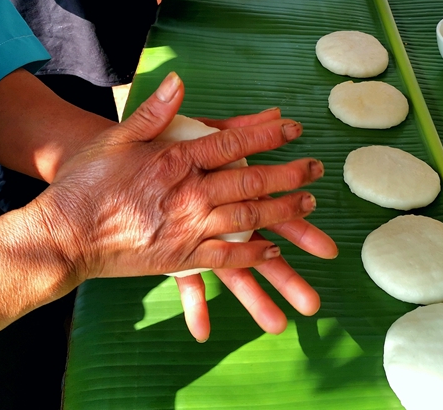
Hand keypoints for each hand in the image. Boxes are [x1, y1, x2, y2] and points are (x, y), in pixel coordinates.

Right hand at [32, 73, 333, 285]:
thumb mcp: (117, 137)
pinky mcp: (180, 259)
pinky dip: (253, 252)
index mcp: (176, 159)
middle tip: (316, 168)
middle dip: (289, 174)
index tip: (293, 128)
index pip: (233, 142)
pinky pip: (226, 257)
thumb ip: (155, 111)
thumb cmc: (86, 182)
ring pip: (248, 217)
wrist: (63, 234)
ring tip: (308, 203)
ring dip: (282, 210)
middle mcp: (189, 194)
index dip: (267, 134)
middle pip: (251, 180)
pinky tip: (273, 248)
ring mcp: (187, 228)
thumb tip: (181, 81)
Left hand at [176, 108, 337, 340]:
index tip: (326, 251)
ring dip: (253, 299)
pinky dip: (194, 306)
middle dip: (286, 277)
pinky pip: (188, 281)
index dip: (298, 230)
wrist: (116, 163)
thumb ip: (237, 126)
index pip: (270, 211)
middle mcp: (223, 218)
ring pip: (232, 271)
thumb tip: (275, 111)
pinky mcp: (175, 252)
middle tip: (313, 304)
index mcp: (232, 192)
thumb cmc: (161, 147)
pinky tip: (200, 331)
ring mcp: (203, 237)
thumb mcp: (198, 133)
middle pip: (258, 251)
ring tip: (277, 325)